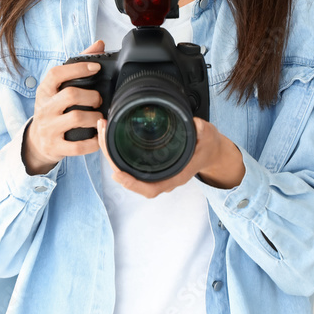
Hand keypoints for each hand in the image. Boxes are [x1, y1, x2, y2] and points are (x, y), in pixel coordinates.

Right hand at [22, 40, 105, 174]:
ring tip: (99, 117)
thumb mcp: (58, 89)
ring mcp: (49, 129)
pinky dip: (93, 141)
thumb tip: (100, 44)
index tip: (96, 67)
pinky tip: (98, 135)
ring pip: (76, 118)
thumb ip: (77, 66)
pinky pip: (78, 145)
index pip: (56, 74)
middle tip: (99, 99)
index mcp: (45, 91)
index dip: (78, 69)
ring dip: (95, 117)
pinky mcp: (55, 147)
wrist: (37, 143)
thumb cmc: (53, 110)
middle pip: (70, 95)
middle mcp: (44, 108)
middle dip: (91, 96)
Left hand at [97, 115, 245, 197]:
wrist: (211, 151)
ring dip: (110, 150)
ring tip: (102, 128)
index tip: (118, 174)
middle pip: (130, 176)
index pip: (150, 188)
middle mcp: (161, 176)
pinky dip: (116, 148)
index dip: (132, 184)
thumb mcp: (209, 136)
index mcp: (175, 175)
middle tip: (103, 132)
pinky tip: (109, 133)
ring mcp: (154, 170)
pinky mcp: (148, 162)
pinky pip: (128, 160)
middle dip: (111, 157)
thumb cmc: (208, 147)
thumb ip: (202, 131)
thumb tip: (195, 125)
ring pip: (125, 167)